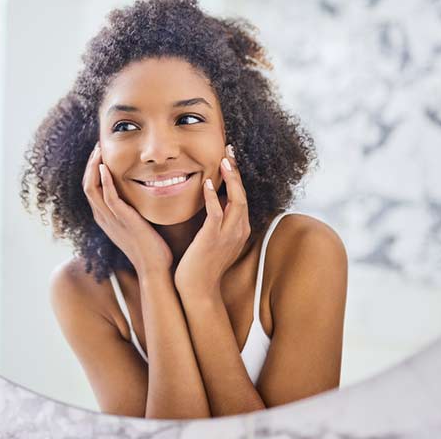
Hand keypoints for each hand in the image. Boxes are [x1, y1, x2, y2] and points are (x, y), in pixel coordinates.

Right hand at [82, 142, 171, 276]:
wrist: (155, 268)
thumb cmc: (150, 247)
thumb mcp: (136, 224)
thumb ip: (133, 209)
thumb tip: (141, 193)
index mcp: (105, 218)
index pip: (91, 188)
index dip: (93, 170)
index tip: (101, 154)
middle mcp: (103, 217)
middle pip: (86, 185)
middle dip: (90, 164)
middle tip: (98, 147)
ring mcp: (110, 219)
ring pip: (91, 188)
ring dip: (94, 167)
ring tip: (100, 151)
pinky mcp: (122, 220)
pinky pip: (108, 197)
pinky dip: (104, 180)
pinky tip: (106, 167)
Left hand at [174, 145, 250, 297]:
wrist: (197, 290)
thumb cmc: (201, 265)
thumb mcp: (213, 240)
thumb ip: (215, 222)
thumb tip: (210, 204)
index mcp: (239, 229)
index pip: (241, 197)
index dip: (237, 176)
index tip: (229, 157)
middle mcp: (239, 230)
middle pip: (243, 194)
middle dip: (236, 171)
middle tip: (229, 150)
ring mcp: (228, 235)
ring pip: (236, 200)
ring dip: (231, 179)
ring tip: (224, 160)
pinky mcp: (214, 239)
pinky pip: (217, 213)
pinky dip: (214, 197)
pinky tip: (208, 184)